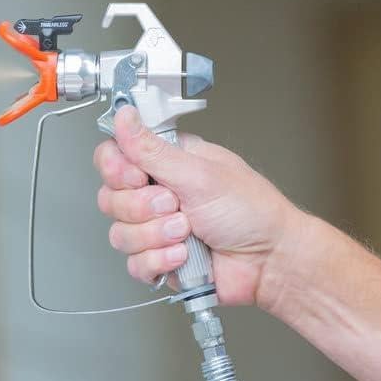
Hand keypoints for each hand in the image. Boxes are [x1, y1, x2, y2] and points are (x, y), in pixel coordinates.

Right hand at [93, 106, 304, 307]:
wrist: (271, 262)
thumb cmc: (252, 212)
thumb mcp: (198, 173)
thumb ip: (152, 149)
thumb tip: (124, 116)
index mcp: (165, 162)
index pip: (113, 156)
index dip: (116, 169)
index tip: (138, 177)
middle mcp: (156, 192)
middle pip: (110, 198)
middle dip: (143, 207)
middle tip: (174, 205)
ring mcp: (155, 228)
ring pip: (119, 233)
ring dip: (156, 235)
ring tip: (187, 232)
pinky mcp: (158, 258)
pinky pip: (135, 263)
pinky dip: (161, 260)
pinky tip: (184, 255)